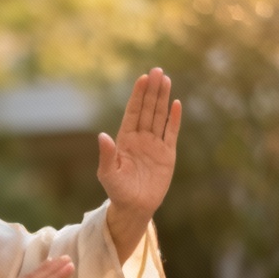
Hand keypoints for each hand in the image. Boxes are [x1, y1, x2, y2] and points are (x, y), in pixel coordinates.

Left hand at [98, 67, 181, 260]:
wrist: (134, 207)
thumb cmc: (117, 191)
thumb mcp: (108, 174)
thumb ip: (107, 155)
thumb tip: (102, 136)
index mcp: (125, 140)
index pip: (133, 113)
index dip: (138, 96)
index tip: (142, 78)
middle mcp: (140, 138)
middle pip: (148, 110)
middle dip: (152, 91)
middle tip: (157, 71)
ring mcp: (154, 145)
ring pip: (159, 117)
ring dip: (163, 99)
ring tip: (166, 80)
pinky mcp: (167, 154)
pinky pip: (171, 133)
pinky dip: (173, 119)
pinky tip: (176, 104)